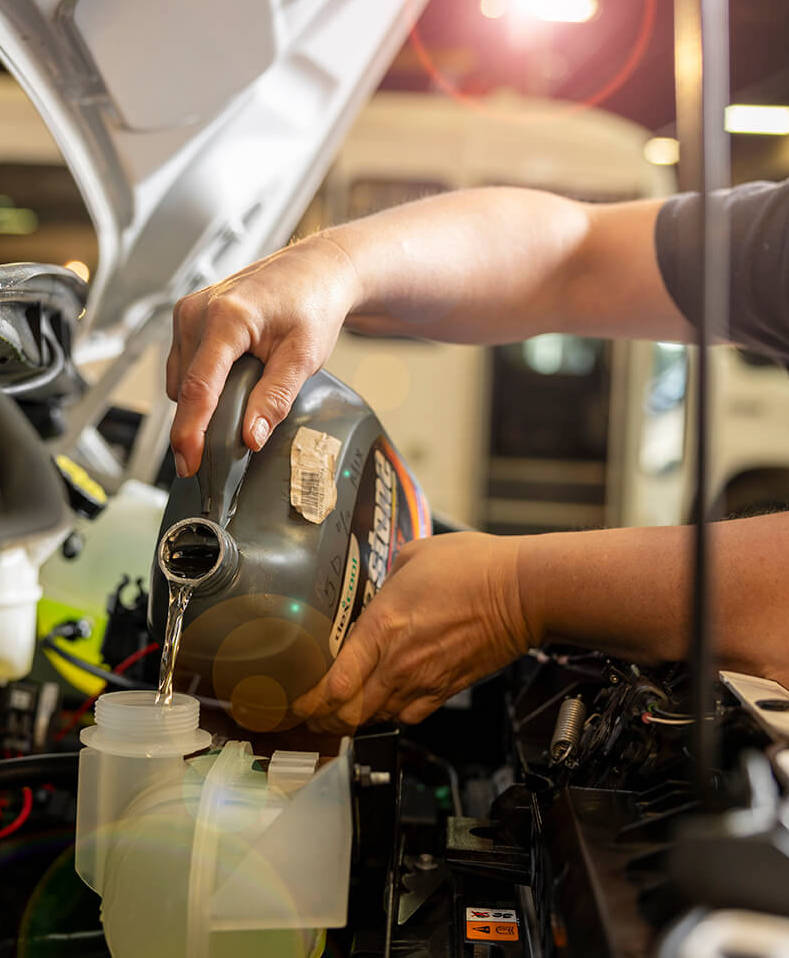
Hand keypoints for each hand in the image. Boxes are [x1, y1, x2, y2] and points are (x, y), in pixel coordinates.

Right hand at [167, 233, 361, 476]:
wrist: (315, 272)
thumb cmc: (312, 304)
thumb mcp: (303, 358)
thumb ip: (275, 399)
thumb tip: (251, 438)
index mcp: (226, 317)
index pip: (198, 387)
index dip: (190, 432)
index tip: (188, 462)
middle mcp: (198, 311)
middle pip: (184, 387)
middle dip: (199, 423)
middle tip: (227, 448)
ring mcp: (188, 312)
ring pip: (179, 379)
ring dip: (201, 402)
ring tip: (242, 398)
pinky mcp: (188, 317)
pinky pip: (182, 365)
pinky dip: (201, 383)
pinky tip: (231, 381)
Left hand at [291, 532, 534, 731]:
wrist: (523, 592)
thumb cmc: (474, 567)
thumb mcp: (414, 555)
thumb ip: (387, 576)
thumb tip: (380, 586)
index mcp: (383, 627)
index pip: (335, 684)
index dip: (309, 701)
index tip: (294, 701)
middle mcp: (399, 662)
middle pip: (349, 714)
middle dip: (323, 719)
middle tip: (310, 712)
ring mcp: (425, 680)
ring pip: (376, 719)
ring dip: (354, 719)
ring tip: (340, 710)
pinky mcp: (447, 689)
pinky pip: (409, 717)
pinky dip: (390, 716)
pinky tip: (384, 704)